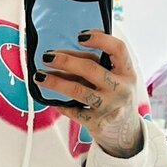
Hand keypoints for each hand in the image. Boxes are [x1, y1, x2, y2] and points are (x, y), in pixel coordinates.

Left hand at [35, 29, 144, 157]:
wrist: (124, 130)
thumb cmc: (114, 95)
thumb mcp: (117, 78)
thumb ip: (98, 64)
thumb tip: (63, 52)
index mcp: (127, 72)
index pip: (118, 49)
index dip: (100, 39)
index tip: (80, 36)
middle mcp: (120, 89)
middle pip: (91, 69)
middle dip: (66, 61)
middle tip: (47, 56)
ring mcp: (109, 107)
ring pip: (78, 91)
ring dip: (56, 82)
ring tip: (39, 76)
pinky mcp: (97, 122)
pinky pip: (74, 111)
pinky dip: (60, 104)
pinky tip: (50, 100)